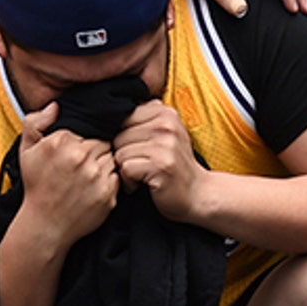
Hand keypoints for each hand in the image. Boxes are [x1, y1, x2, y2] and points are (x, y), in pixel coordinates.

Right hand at [16, 104, 118, 246]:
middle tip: (84, 164)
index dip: (86, 138)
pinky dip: (110, 181)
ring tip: (88, 176)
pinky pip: (118, 177)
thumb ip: (36, 122)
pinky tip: (94, 188)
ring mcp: (96, 177)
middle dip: (97, 151)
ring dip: (104, 165)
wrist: (45, 225)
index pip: (91, 127)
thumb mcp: (27, 151)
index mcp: (62, 142)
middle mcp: (81, 157)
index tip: (78, 149)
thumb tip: (56, 106)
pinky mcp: (108, 195)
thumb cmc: (37, 186)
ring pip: (113, 158)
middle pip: (105, 141)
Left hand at [113, 100, 207, 221]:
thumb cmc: (174, 165)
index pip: (123, 117)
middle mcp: (166, 124)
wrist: (198, 194)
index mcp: (165, 112)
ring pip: (120, 152)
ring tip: (142, 175)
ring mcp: (165, 144)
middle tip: (140, 166)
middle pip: (118, 135)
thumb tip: (108, 111)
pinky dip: (129, 182)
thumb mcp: (164, 135)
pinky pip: (126, 169)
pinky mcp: (161, 165)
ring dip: (126, 169)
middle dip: (123, 154)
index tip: (137, 150)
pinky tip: (142, 184)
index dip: (123, 137)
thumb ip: (143, 119)